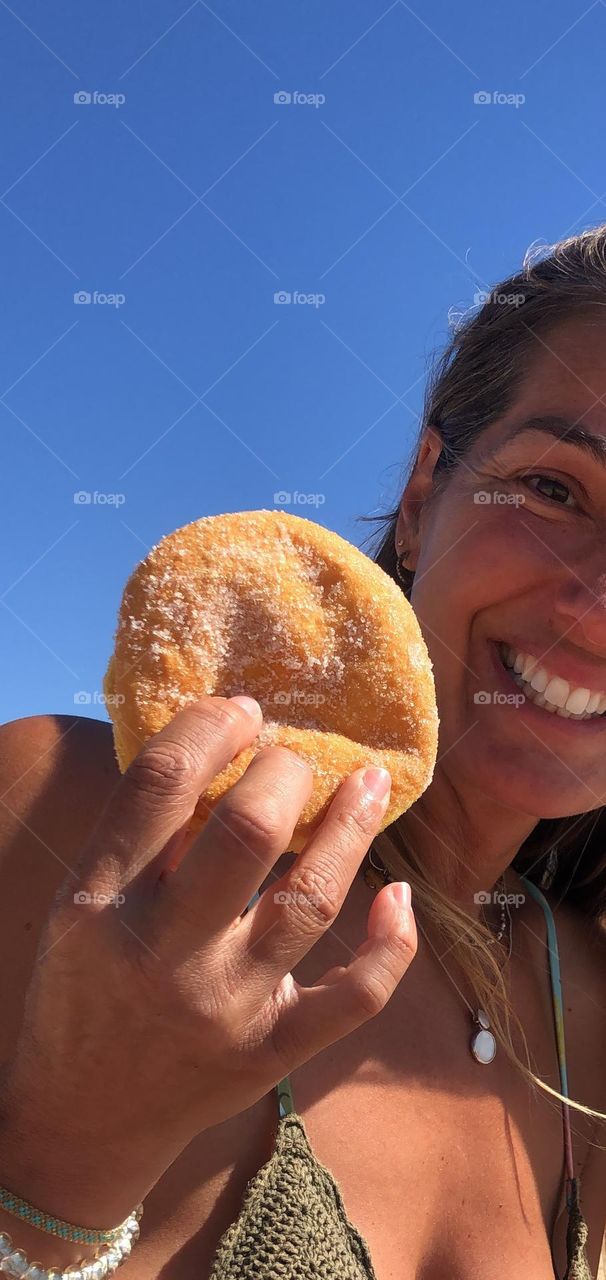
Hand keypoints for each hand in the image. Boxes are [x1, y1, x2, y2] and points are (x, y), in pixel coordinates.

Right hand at [0, 695, 415, 1226]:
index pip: (161, 784)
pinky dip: (389, 944)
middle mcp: (164, 953)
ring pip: (311, 899)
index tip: (242, 710)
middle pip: (248, 832)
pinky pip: (353, 995)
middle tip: (294, 755)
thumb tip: (216, 747)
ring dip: (350, 829)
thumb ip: (137, 838)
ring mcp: (226, 1007)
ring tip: (368, 780)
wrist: (80, 1124)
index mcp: (100, 904)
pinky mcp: (273, 1052)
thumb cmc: (80, 994)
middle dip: (284, 771)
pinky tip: (400, 895)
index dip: (211, 726)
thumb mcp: (80, 909)